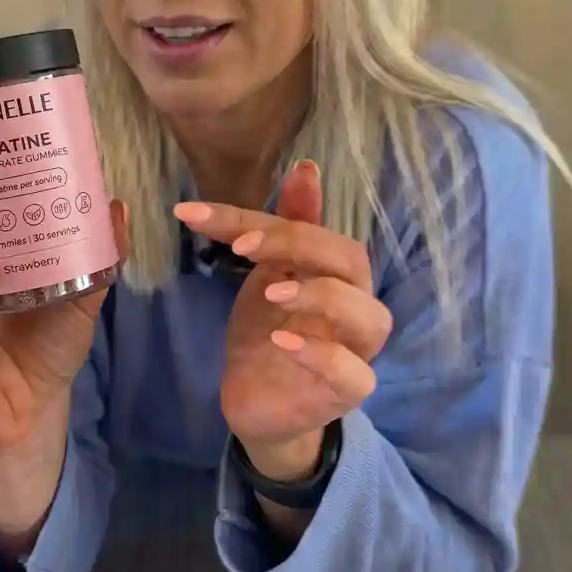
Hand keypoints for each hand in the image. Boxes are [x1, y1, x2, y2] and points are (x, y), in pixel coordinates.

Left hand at [175, 161, 390, 478]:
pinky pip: (355, 374)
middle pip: (351, 261)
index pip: (312, 231)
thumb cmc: (268, 331)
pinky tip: (283, 341)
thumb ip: (285, 226)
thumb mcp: (266, 274)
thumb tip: (307, 167)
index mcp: (335, 271)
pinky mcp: (347, 392)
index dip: (263, 219)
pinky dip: (322, 355)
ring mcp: (357, 351)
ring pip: (370, 317)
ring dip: (322, 296)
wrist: (261, 404)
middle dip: (298, 245)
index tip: (201, 215)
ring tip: (273, 291)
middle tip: (243, 246)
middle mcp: (355, 304)